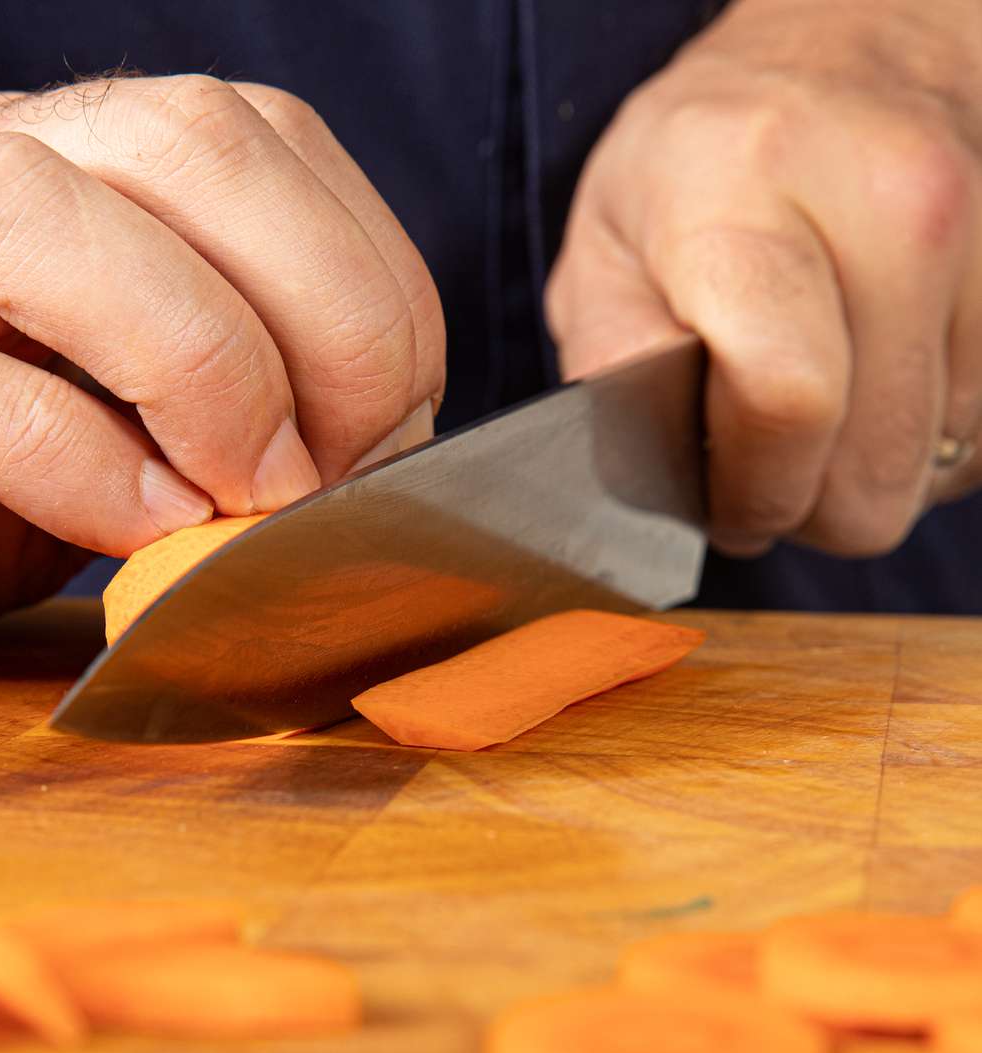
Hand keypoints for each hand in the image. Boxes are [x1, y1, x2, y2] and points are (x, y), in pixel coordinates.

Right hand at [0, 75, 442, 659]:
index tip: (393, 427)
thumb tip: (356, 465)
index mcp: (33, 178)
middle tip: (341, 464)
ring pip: (18, 210)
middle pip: (165, 135)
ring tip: (241, 491)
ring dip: (189, 355)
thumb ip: (182, 411)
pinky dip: (47, 455)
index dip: (362, 274)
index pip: (243, 135)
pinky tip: (122, 527)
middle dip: (312, 304)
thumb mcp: (59, 421)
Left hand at [546, 0, 981, 556]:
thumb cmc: (701, 162)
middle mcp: (892, 202)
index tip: (728, 504)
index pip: (788, 398)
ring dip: (871, 471)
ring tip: (812, 415)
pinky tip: (871, 393)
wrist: (845, 48)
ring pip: (946, 459)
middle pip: (878, 461)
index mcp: (746, 191)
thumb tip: (656, 467)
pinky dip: (928, 440)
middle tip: (763, 472)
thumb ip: (612, 359)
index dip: (758, 489)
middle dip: (810, 504)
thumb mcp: (604, 244)